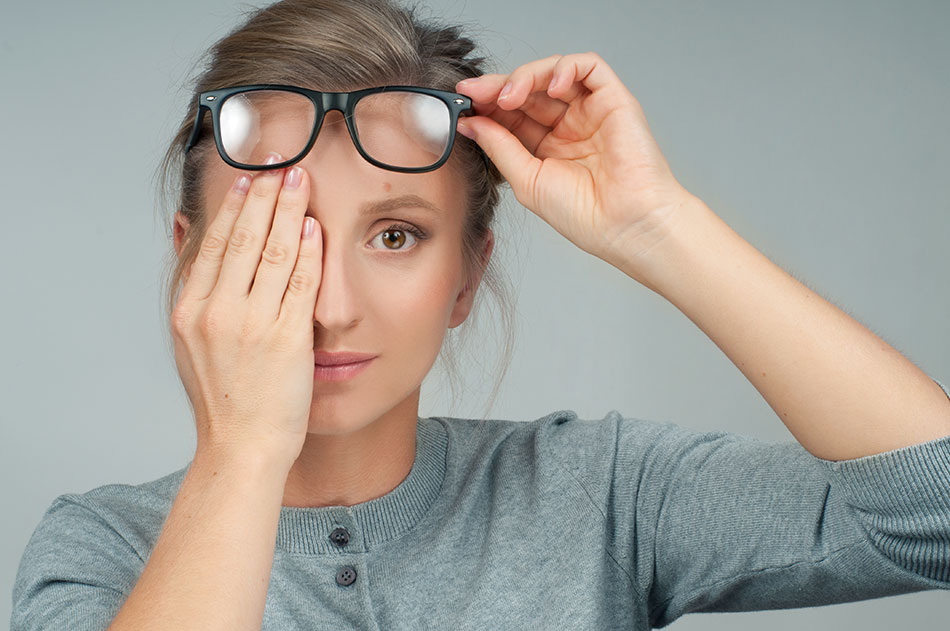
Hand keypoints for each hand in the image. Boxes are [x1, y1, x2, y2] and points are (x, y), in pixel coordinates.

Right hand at [170, 158, 319, 464]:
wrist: (242, 447)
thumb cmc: (224, 398)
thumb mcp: (192, 343)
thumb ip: (195, 292)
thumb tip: (193, 239)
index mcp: (190, 311)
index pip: (214, 243)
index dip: (234, 206)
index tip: (248, 177)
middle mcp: (216, 313)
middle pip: (242, 238)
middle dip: (263, 194)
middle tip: (278, 160)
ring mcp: (251, 325)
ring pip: (271, 253)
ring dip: (287, 210)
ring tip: (299, 179)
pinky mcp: (286, 339)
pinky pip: (299, 283)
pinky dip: (307, 251)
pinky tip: (313, 226)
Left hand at [455, 52, 696, 274]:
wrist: (626, 225)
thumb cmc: (585, 214)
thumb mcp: (527, 180)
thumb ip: (500, 147)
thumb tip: (471, 123)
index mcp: (546, 148)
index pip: (511, 114)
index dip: (487, 105)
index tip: (462, 104)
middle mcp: (568, 126)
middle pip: (528, 90)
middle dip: (498, 87)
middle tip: (475, 93)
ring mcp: (590, 111)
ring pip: (553, 73)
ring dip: (526, 77)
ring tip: (508, 95)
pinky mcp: (614, 100)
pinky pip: (589, 67)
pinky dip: (565, 68)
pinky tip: (550, 86)